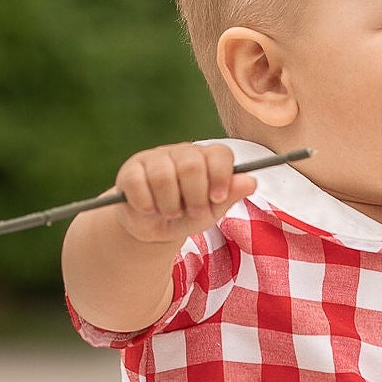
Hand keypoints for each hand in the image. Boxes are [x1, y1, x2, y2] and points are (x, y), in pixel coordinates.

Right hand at [112, 143, 254, 245]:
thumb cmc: (187, 214)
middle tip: (193, 212)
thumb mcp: (212, 211)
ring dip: (169, 205)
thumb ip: (230, 195)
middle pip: (192, 164)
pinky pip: (138, 184)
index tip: (217, 198)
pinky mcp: (130, 170)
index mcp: (206, 158)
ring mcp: (154, 158)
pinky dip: (146, 204)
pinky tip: (149, 209)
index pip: (220, 154)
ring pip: (163, 175)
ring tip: (171, 213)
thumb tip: (252, 181)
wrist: (153, 229)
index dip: (221, 177)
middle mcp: (181, 152)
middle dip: (195, 196)